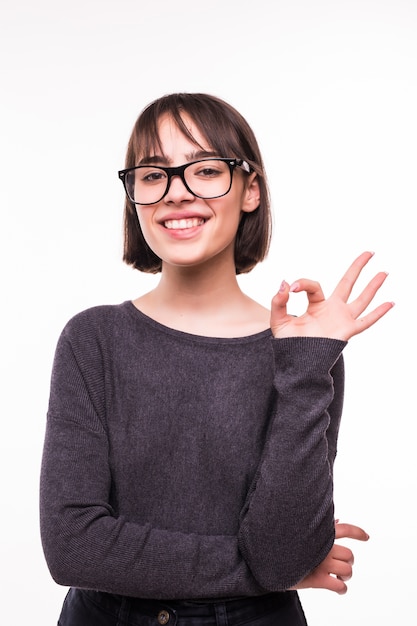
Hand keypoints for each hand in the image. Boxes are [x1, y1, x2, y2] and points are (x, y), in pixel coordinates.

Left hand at [271, 251, 393, 339]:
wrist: (296, 363)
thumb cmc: (288, 344)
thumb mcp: (279, 320)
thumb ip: (278, 302)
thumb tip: (284, 283)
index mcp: (316, 305)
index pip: (314, 286)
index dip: (303, 283)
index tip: (291, 288)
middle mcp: (332, 309)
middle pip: (347, 283)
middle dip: (357, 267)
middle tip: (369, 252)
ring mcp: (341, 319)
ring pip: (361, 299)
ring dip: (373, 285)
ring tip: (384, 272)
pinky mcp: (347, 331)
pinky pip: (365, 321)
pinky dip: (378, 313)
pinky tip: (390, 303)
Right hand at [290, 521, 369, 594]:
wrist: (268, 559)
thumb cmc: (285, 543)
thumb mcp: (301, 531)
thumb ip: (320, 527)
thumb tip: (337, 521)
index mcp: (319, 533)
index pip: (345, 529)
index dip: (358, 532)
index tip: (366, 537)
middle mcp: (322, 547)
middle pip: (349, 555)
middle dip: (348, 561)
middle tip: (341, 565)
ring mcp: (321, 563)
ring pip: (347, 570)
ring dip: (345, 575)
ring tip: (339, 577)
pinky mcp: (317, 579)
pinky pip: (339, 586)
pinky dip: (342, 589)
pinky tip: (339, 588)